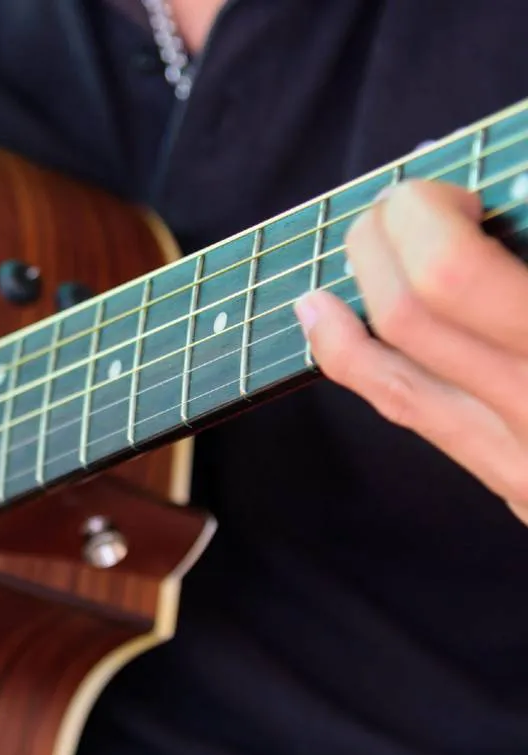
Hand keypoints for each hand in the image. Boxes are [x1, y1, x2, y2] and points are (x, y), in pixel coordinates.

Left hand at [296, 179, 527, 524]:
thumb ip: (516, 260)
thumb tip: (484, 196)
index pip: (448, 279)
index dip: (427, 215)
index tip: (450, 191)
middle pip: (407, 315)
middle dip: (384, 240)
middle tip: (403, 205)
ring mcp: (523, 464)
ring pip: (393, 379)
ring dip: (358, 297)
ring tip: (358, 246)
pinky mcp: (516, 484)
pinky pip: (412, 413)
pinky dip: (357, 358)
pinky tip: (326, 318)